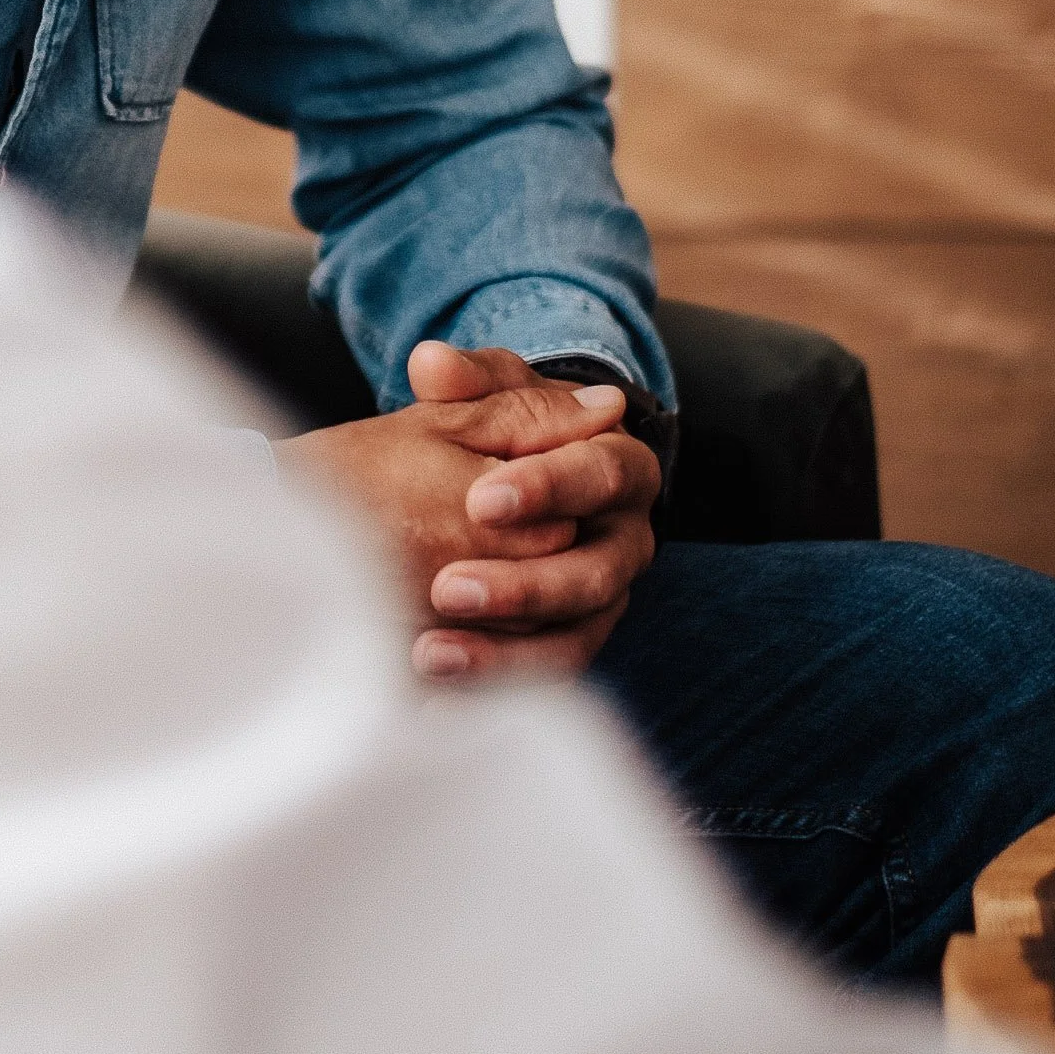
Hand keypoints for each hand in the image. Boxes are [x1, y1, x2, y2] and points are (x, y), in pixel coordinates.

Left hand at [279, 340, 659, 684]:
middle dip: (523, 583)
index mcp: (620, 465)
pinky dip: (493, 684)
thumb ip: (464, 379)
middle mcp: (626, 539)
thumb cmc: (501, 426)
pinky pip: (546, 677)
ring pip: (573, 635)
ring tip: (428, 653)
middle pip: (593, 570)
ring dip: (503, 651)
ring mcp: (603, 600)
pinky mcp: (572, 643)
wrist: (504, 480)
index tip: (481, 500)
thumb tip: (430, 364)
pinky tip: (432, 689)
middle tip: (448, 588)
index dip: (547, 486)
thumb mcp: (488, 394)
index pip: (600, 473)